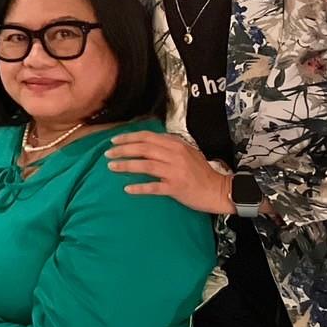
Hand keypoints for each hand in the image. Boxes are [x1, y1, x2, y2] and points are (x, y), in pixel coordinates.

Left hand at [106, 131, 234, 213]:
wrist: (218, 190)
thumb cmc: (200, 172)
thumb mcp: (187, 152)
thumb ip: (168, 146)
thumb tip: (146, 141)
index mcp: (176, 145)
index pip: (148, 137)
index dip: (129, 137)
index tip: (113, 141)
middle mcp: (175, 156)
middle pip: (143, 149)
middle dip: (122, 150)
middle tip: (107, 154)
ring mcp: (175, 171)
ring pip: (146, 165)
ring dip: (126, 165)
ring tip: (111, 167)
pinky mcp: (176, 187)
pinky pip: (154, 187)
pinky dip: (140, 187)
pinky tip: (127, 189)